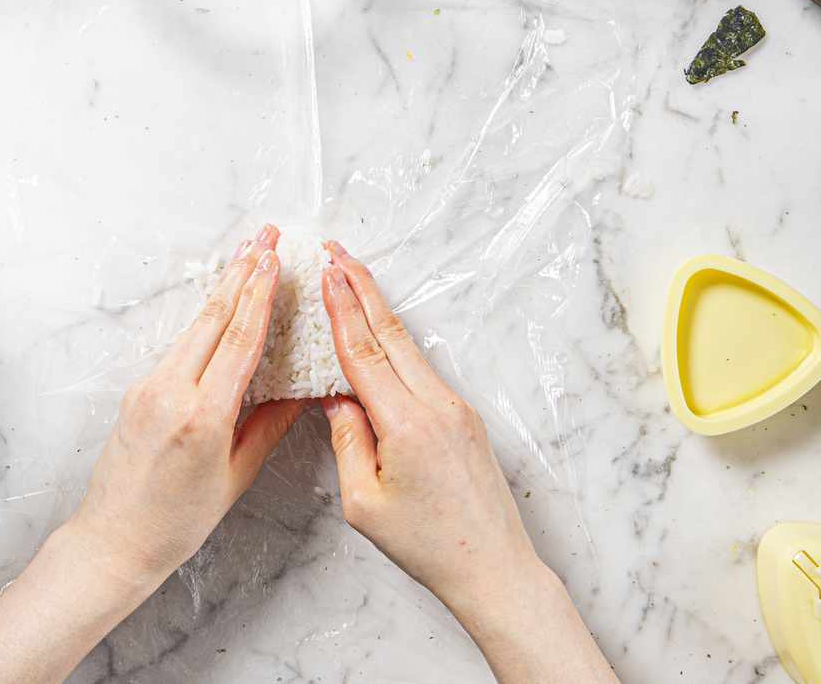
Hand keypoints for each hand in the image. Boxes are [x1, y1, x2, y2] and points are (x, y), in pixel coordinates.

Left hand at [70, 223, 308, 585]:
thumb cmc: (177, 521)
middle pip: (214, 318)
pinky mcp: (137, 390)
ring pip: (195, 327)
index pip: (240, 340)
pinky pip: (180, 347)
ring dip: (224, 289)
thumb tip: (299, 390)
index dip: (261, 295)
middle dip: (243, 271)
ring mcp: (149, 387)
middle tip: (266, 234)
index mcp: (203, 416)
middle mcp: (171, 392)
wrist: (114, 539)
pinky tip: (222, 305)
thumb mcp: (235, 476)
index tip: (275, 260)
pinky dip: (206, 321)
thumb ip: (268, 426)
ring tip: (247, 255)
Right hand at [319, 242, 616, 683]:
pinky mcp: (464, 416)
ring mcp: (455, 407)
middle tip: (336, 252)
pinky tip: (378, 333)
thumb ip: (347, 443)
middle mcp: (436, 405)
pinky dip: (394, 343)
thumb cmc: (428, 546)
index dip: (341, 309)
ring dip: (378, 309)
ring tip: (353, 278)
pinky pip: (421, 369)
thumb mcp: (364, 503)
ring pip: (408, 347)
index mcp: (406, 425)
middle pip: (390, 333)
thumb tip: (338, 399)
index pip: (363, 353)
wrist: (494, 567)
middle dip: (360, 287)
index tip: (326, 272)